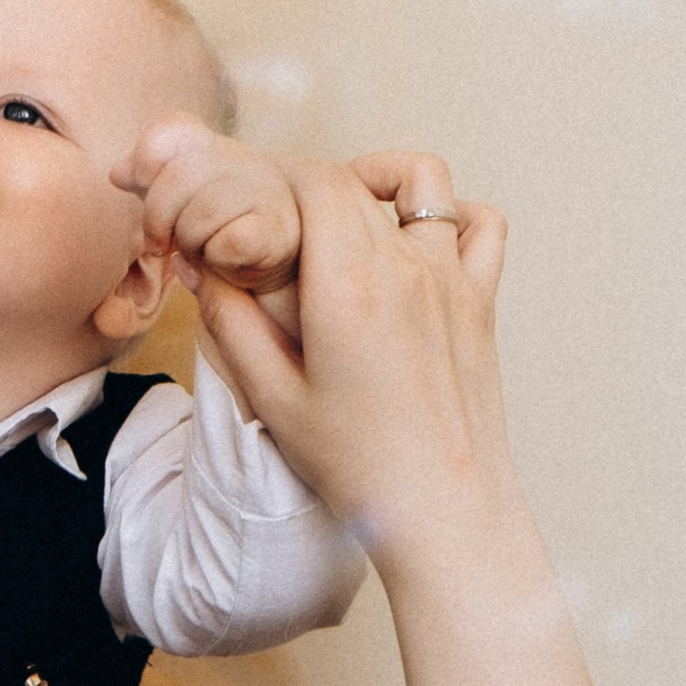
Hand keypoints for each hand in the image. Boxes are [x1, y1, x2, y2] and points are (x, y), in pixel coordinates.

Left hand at [119, 120, 303, 307]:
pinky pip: (231, 241)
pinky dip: (217, 258)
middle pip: (177, 177)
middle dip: (160, 219)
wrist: (272, 262)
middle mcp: (241, 160)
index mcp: (209, 147)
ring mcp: (264, 192)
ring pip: (201, 214)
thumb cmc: (215, 228)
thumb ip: (146, 180)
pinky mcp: (278, 231)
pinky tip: (224, 259)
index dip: (146, 158)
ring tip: (202, 250)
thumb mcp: (175, 199)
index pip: (171, 131)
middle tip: (167, 241)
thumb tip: (117, 173)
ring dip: (190, 243)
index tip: (141, 185)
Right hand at [185, 153, 518, 585]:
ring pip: (424, 181)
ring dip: (381, 178)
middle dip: (308, 182)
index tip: (250, 199)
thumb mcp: (272, 398)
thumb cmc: (359, 466)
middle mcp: (405, 267)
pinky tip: (420, 241)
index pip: (313, 180)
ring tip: (350, 210)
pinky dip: (454, 214)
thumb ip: (231, 323)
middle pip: (353, 179)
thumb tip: (204, 270)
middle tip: (280, 218)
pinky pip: (481, 225)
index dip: (275, 176)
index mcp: (348, 285)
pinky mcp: (480, 302)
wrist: (445, 510)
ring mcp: (452, 279)